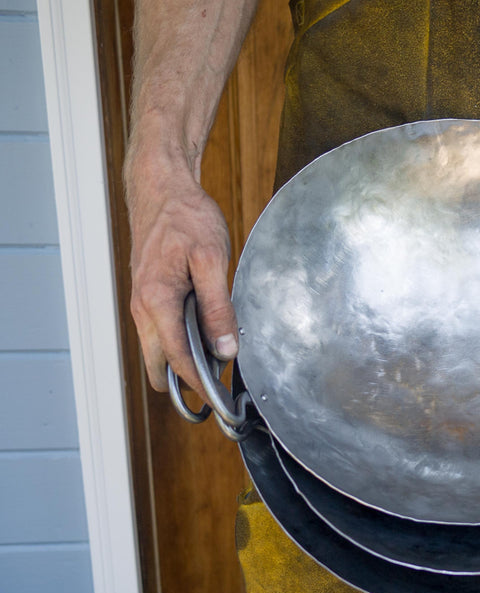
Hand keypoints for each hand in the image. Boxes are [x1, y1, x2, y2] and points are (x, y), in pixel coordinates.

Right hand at [126, 151, 237, 394]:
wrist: (162, 189)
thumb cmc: (186, 218)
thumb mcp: (211, 260)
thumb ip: (217, 307)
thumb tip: (225, 349)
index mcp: (156, 302)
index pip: (176, 360)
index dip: (199, 385)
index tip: (219, 403)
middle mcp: (142, 308)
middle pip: (159, 366)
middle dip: (185, 381)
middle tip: (221, 385)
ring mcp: (142, 304)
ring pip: (159, 351)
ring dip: (184, 361)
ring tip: (221, 358)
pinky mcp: (149, 297)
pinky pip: (161, 333)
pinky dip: (181, 342)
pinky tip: (208, 334)